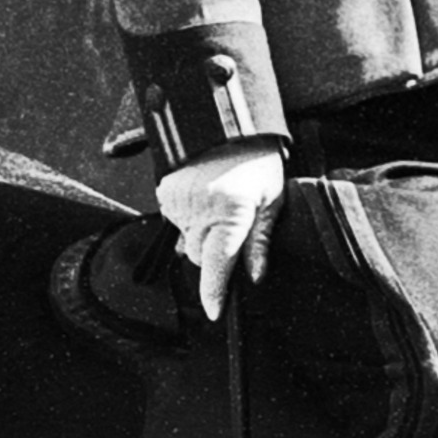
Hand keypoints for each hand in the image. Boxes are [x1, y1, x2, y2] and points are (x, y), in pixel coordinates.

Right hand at [152, 141, 287, 316]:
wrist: (232, 125)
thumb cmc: (260, 165)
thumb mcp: (272, 202)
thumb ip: (260, 242)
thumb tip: (254, 277)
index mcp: (230, 211)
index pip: (217, 262)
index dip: (215, 291)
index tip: (215, 312)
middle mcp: (200, 207)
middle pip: (198, 257)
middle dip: (212, 254)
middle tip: (232, 229)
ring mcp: (179, 199)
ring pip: (185, 241)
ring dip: (200, 234)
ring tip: (220, 207)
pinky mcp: (165, 190)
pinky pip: (174, 221)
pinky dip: (188, 218)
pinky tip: (204, 199)